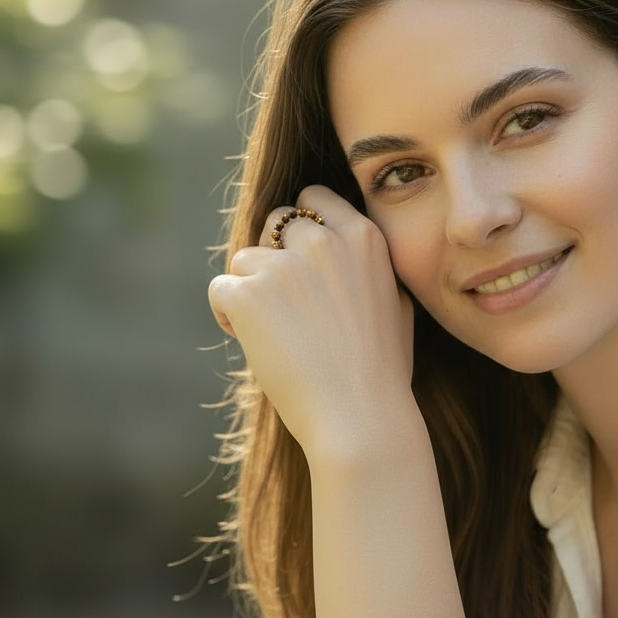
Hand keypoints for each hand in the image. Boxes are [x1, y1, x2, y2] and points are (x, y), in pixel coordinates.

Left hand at [208, 186, 415, 457]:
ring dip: (252, 291)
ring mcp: (283, 267)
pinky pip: (221, 290)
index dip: (302, 227)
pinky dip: (229, 316)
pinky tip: (253, 343)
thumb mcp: (397, 306)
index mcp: (363, 238)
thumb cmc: (382, 373)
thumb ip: (370, 269)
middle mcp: (323, 241)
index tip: (300, 258)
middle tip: (284, 303)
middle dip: (274, 256)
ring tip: (275, 335)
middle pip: (275, 222)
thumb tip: (347, 253)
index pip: (314, 199)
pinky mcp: (249, 296)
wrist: (361, 418)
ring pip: (245, 259)